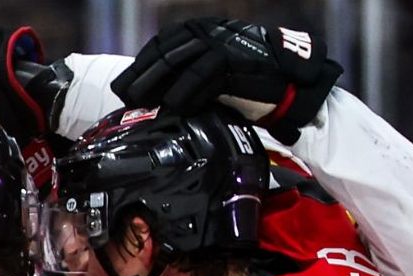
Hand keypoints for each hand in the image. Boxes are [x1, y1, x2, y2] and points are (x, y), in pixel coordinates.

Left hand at [111, 18, 342, 143]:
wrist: (291, 87)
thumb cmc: (248, 88)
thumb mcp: (212, 81)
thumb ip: (187, 81)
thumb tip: (154, 99)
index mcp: (203, 33)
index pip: (163, 45)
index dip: (140, 65)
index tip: (122, 86)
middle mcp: (212, 33)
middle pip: (168, 51)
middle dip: (142, 74)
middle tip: (123, 96)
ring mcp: (225, 44)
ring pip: (183, 59)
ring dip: (158, 81)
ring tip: (140, 101)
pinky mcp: (238, 61)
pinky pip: (208, 74)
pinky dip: (189, 90)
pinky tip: (175, 105)